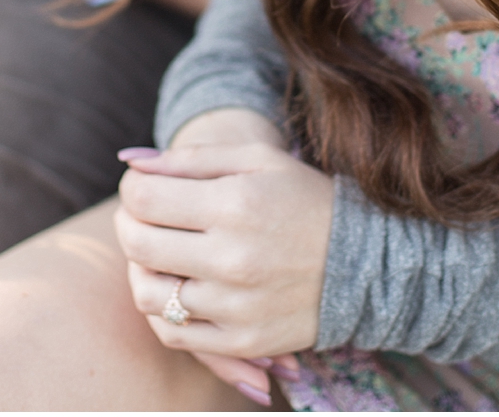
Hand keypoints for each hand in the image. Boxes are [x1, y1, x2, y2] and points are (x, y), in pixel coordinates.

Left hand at [114, 140, 332, 363]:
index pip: (144, 198)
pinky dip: (168, 310)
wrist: (368, 261)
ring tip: (165, 254)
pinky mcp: (241, 340)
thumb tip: (130, 162)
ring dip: (145, 270)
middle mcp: (233, 256)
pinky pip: (174, 332)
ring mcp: (235, 304)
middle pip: (139, 244)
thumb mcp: (260, 160)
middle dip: (130, 225)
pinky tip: (186, 287)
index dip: (132, 188)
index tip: (143, 187)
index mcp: (237, 202)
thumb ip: (193, 158)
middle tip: (147, 217)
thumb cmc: (307, 199)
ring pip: (148, 294)